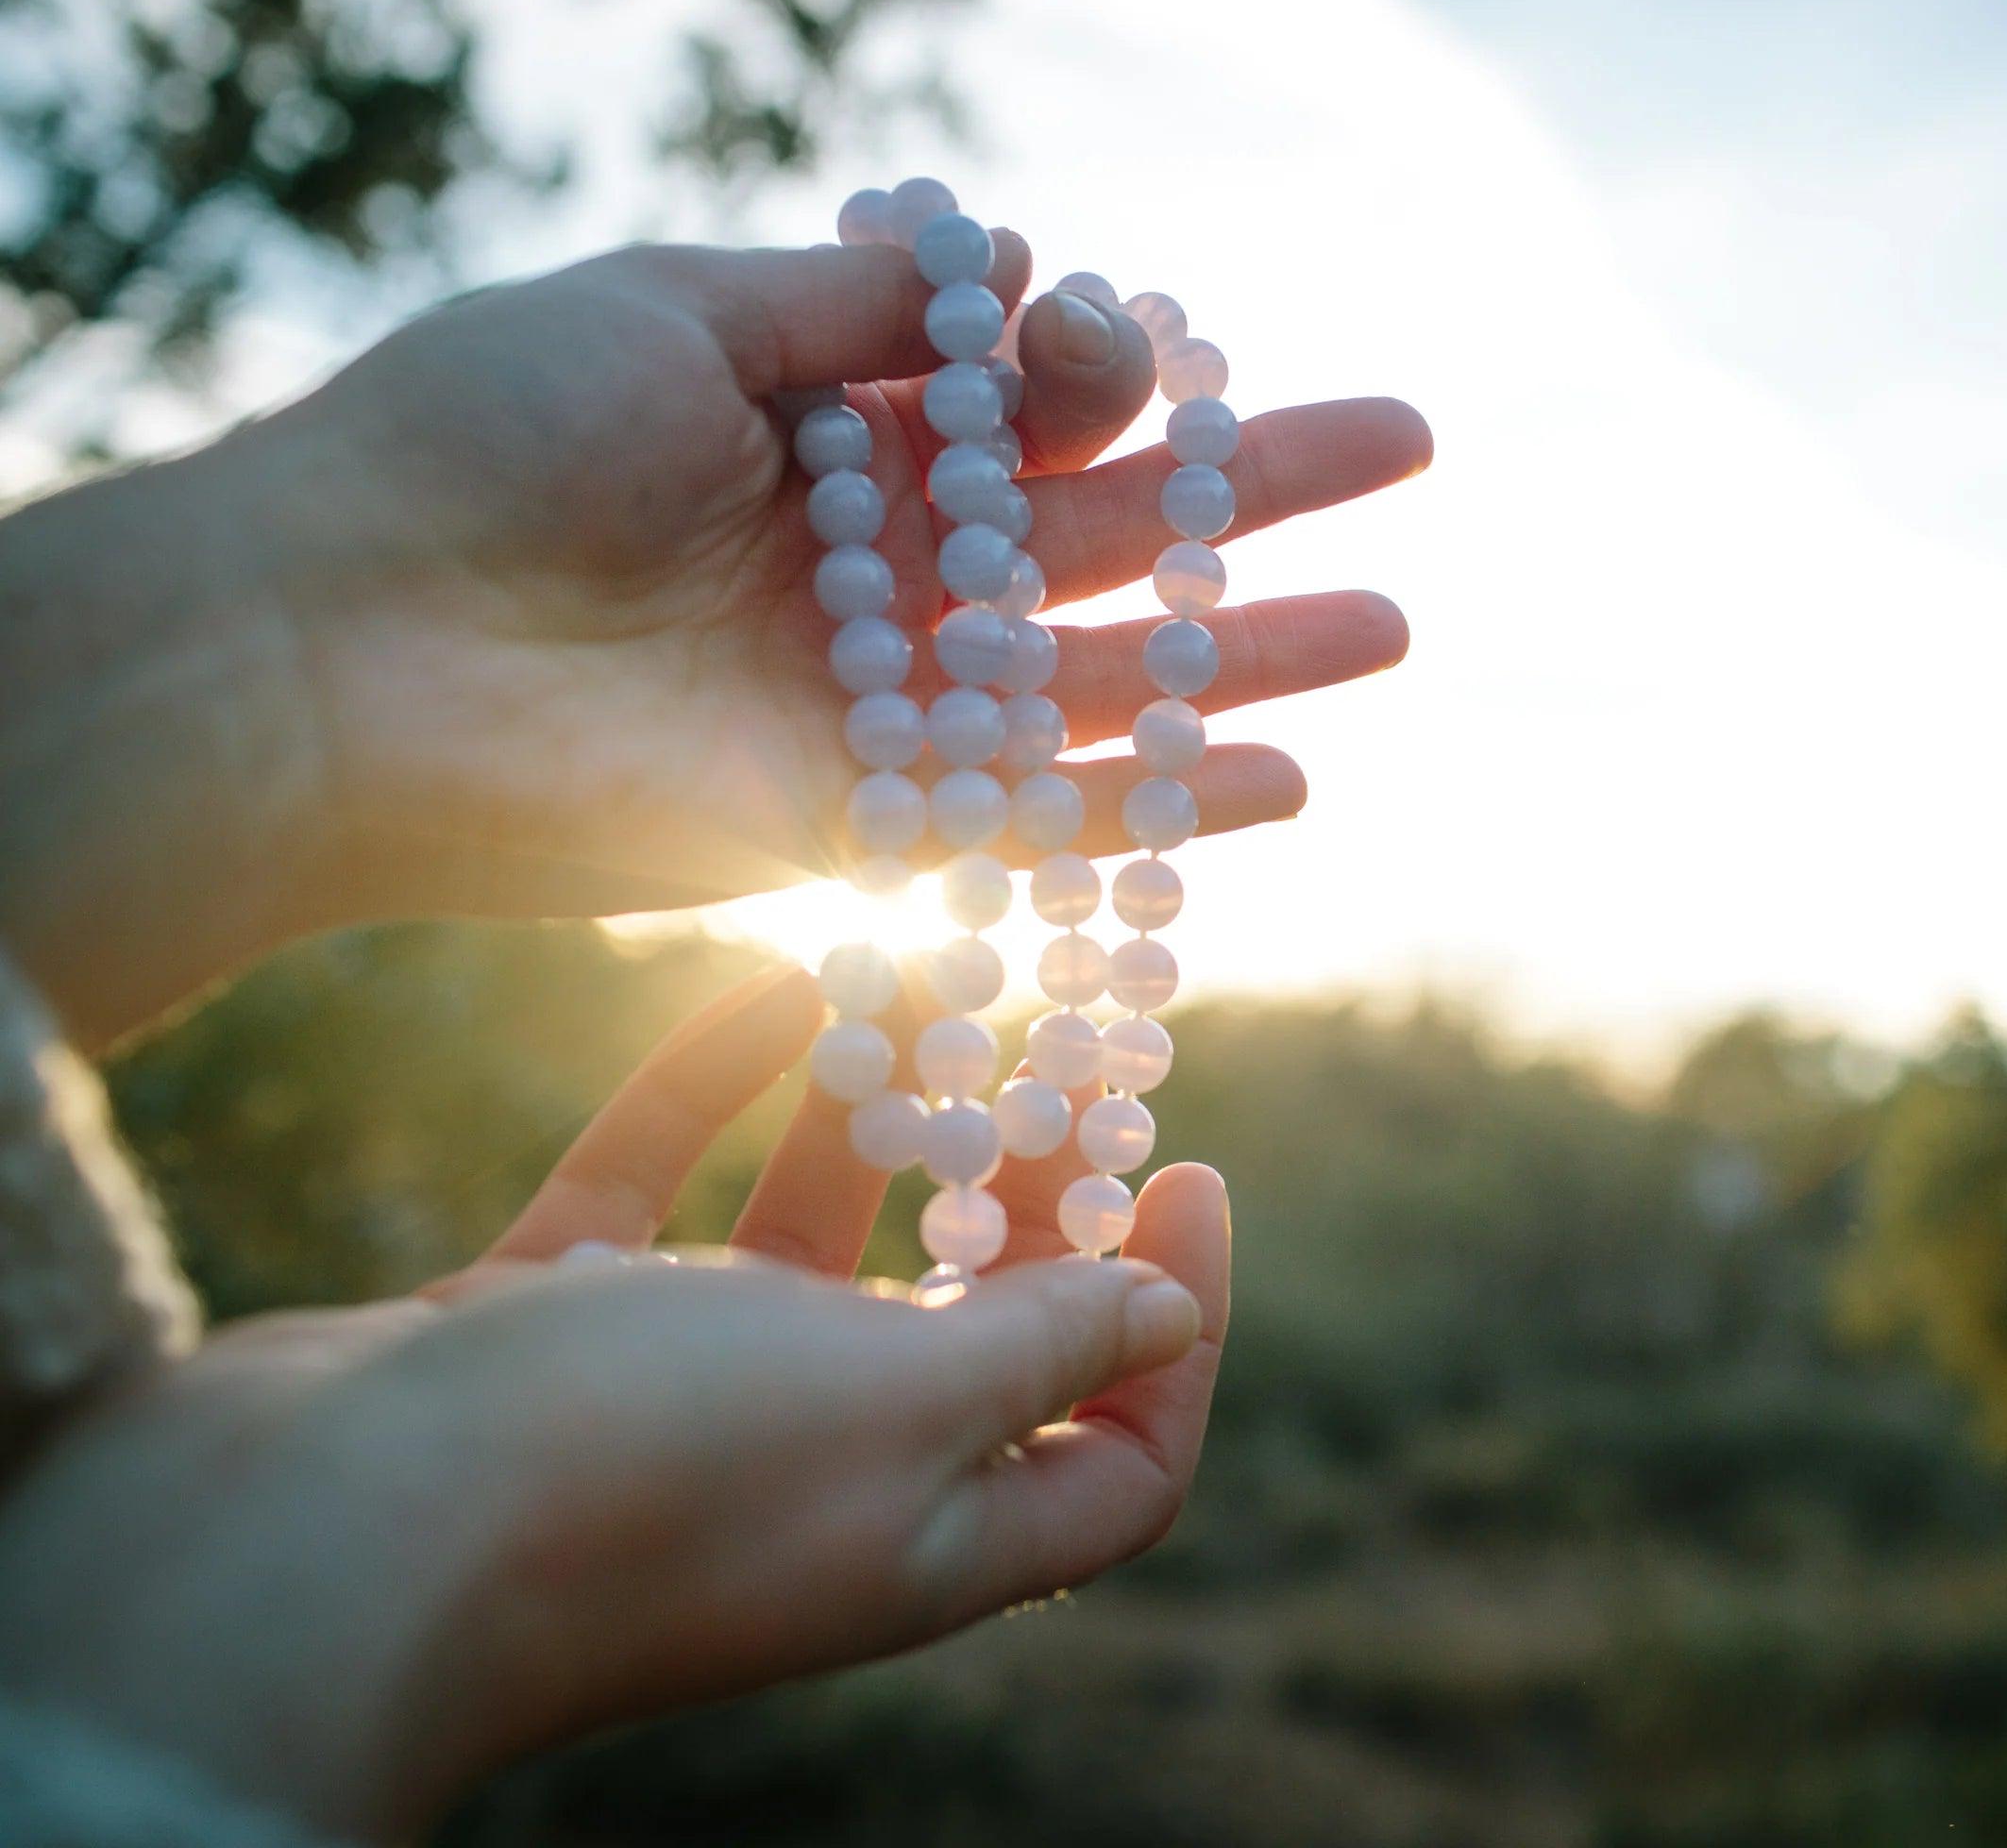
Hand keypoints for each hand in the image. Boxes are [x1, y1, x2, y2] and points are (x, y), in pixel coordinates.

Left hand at [0, 234, 1428, 1040]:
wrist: (355, 647)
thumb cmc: (488, 440)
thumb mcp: (673, 311)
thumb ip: (858, 309)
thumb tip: (1025, 268)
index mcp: (829, 430)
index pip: (1024, 402)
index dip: (1111, 370)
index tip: (1143, 348)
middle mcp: (871, 568)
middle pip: (1105, 532)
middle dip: (1256, 492)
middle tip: (1403, 448)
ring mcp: (877, 703)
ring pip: (1105, 680)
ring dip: (1252, 656)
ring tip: (1395, 623)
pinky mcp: (865, 827)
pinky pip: (1045, 820)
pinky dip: (1165, 807)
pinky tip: (1288, 776)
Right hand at [0, 969, 1230, 1839]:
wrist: (311, 1538)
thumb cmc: (643, 1470)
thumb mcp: (900, 1398)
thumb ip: (1043, 1350)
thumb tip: (1167, 1314)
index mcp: (930, 1534)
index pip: (1121, 1463)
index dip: (1186, 1331)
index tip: (1189, 1169)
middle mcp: (816, 1478)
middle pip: (975, 1334)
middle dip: (1032, 1194)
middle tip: (1058, 1053)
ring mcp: (667, 1404)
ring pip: (810, 1246)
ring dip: (876, 1119)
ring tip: (932, 974)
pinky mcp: (541, 1335)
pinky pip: (655, 1195)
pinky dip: (714, 1092)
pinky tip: (778, 975)